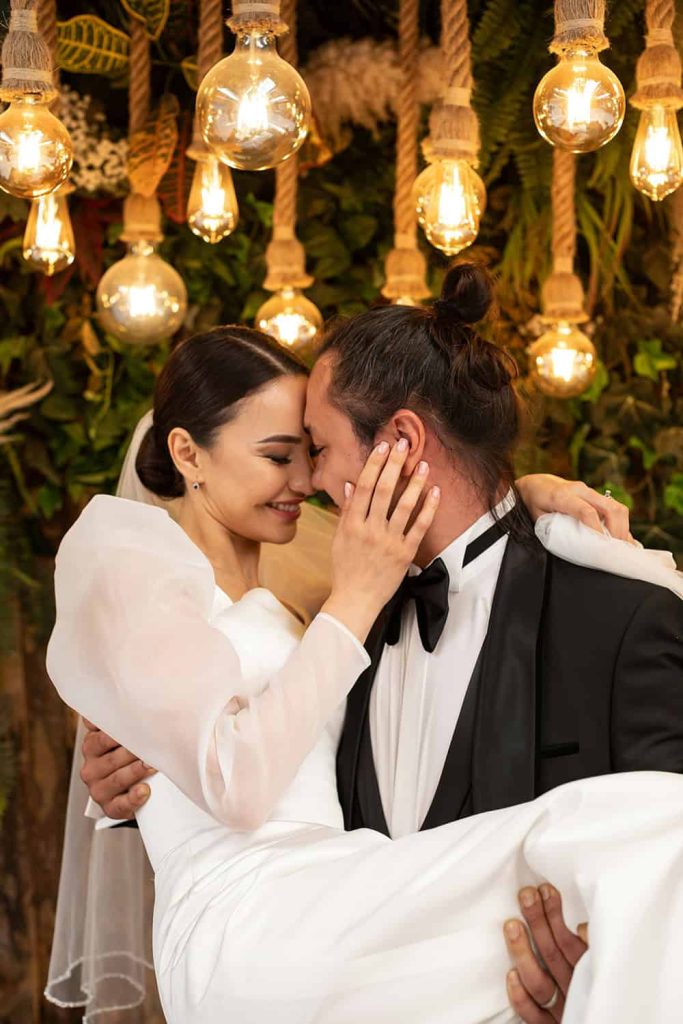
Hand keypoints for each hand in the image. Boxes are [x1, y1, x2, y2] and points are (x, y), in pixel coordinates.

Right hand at [80, 718, 154, 818]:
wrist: (132, 787)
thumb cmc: (130, 754)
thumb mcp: (123, 734)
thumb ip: (121, 715)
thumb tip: (126, 691)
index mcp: (92, 745)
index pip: (100, 736)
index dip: (116, 731)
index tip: (134, 723)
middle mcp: (91, 767)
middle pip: (110, 757)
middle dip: (131, 750)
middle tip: (151, 743)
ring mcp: (98, 788)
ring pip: (116, 779)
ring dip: (135, 771)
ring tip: (152, 765)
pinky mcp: (109, 807)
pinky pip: (119, 805)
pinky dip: (133, 799)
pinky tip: (144, 791)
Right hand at [323, 440, 439, 641]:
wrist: (356, 599)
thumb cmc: (346, 568)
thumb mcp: (339, 538)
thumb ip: (347, 511)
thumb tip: (351, 484)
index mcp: (352, 524)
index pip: (364, 486)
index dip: (374, 464)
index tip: (382, 446)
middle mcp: (371, 529)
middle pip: (384, 490)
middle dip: (394, 464)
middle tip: (404, 444)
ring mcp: (389, 541)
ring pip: (404, 506)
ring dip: (415, 482)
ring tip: (423, 464)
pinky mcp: (405, 553)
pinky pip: (420, 527)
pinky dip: (428, 508)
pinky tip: (435, 492)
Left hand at [504, 884, 587, 1021]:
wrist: (599, 1019)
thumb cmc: (597, 987)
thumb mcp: (602, 964)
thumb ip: (592, 947)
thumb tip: (582, 926)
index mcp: (588, 973)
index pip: (570, 942)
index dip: (556, 915)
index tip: (545, 890)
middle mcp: (574, 991)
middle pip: (552, 955)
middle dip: (538, 922)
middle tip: (526, 895)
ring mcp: (561, 1010)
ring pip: (540, 984)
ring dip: (524, 953)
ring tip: (511, 925)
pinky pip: (533, 1017)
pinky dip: (521, 998)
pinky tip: (510, 975)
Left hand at [516, 474, 633, 541]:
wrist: (536, 483)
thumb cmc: (534, 504)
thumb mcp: (538, 519)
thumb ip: (554, 530)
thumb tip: (574, 548)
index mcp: (562, 496)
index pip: (586, 511)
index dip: (597, 529)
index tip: (602, 546)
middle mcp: (579, 490)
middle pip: (609, 507)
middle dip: (618, 530)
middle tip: (617, 550)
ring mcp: (589, 491)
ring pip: (616, 506)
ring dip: (623, 527)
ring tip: (621, 545)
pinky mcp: (595, 494)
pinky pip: (614, 507)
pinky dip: (621, 523)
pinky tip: (621, 538)